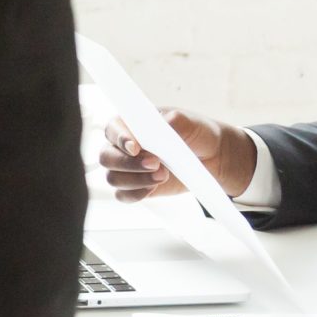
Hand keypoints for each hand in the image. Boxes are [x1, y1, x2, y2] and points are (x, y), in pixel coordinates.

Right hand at [98, 109, 257, 202]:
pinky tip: (153, 188)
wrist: (210, 156)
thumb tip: (161, 126)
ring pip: (113, 178)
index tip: (136, 148)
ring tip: (163, 175)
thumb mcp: (189, 123)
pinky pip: (122, 195)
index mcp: (130, 124)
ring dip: (136, 180)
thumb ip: (173, 122)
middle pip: (106, 157)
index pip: (112, 129)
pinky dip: (136, 194)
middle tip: (155, 164)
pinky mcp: (134, 187)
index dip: (120, 138)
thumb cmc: (194, 133)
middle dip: (128, 163)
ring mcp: (126, 168)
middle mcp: (121, 146)